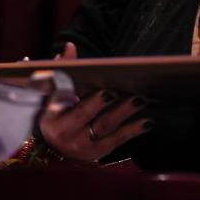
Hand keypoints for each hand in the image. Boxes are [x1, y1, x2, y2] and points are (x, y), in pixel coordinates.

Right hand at [38, 43, 152, 161]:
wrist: (56, 151)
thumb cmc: (58, 116)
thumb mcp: (54, 97)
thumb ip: (62, 72)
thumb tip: (70, 47)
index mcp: (52, 117)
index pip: (63, 102)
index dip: (76, 93)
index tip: (98, 86)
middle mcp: (66, 133)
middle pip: (86, 114)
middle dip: (103, 103)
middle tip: (119, 90)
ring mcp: (83, 144)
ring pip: (105, 126)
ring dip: (124, 113)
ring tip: (140, 100)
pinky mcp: (98, 152)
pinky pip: (117, 140)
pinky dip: (133, 130)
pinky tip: (147, 122)